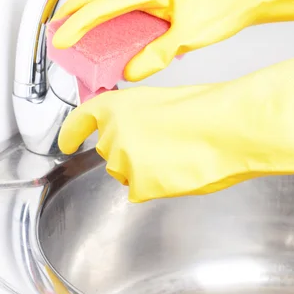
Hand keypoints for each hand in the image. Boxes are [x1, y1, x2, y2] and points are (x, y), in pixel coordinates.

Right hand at [52, 0, 293, 80]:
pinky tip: (117, 27)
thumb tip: (132, 70)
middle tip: (57, 23)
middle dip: (75, 5)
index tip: (62, 41)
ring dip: (93, 5)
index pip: (104, 7)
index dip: (79, 25)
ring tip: (78, 24)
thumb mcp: (191, 34)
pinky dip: (116, 10)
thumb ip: (158, 53)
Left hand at [59, 42, 293, 202]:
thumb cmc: (206, 111)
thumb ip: (136, 117)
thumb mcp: (160, 102)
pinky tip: (177, 172)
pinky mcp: (137, 185)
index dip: (72, 133)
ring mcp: (122, 160)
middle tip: (163, 145)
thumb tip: (136, 132)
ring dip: (144, 171)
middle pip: (110, 153)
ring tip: (175, 157)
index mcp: (116, 105)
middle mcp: (112, 132)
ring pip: (126, 174)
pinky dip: (157, 187)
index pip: (82, 120)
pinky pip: (141, 191)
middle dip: (130, 153)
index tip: (68, 143)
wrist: (226, 128)